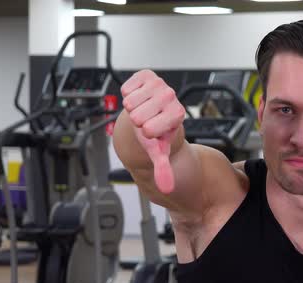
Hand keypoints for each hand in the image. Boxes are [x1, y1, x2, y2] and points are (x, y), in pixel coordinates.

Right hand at [121, 70, 184, 193]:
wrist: (153, 117)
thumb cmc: (157, 134)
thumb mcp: (159, 152)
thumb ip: (163, 169)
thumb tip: (166, 188)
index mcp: (177, 114)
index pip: (149, 128)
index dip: (146, 133)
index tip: (153, 132)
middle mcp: (171, 97)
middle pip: (137, 115)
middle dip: (137, 121)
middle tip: (146, 121)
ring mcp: (159, 84)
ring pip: (129, 102)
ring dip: (132, 108)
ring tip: (143, 111)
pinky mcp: (146, 75)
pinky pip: (126, 88)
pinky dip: (128, 95)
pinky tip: (138, 99)